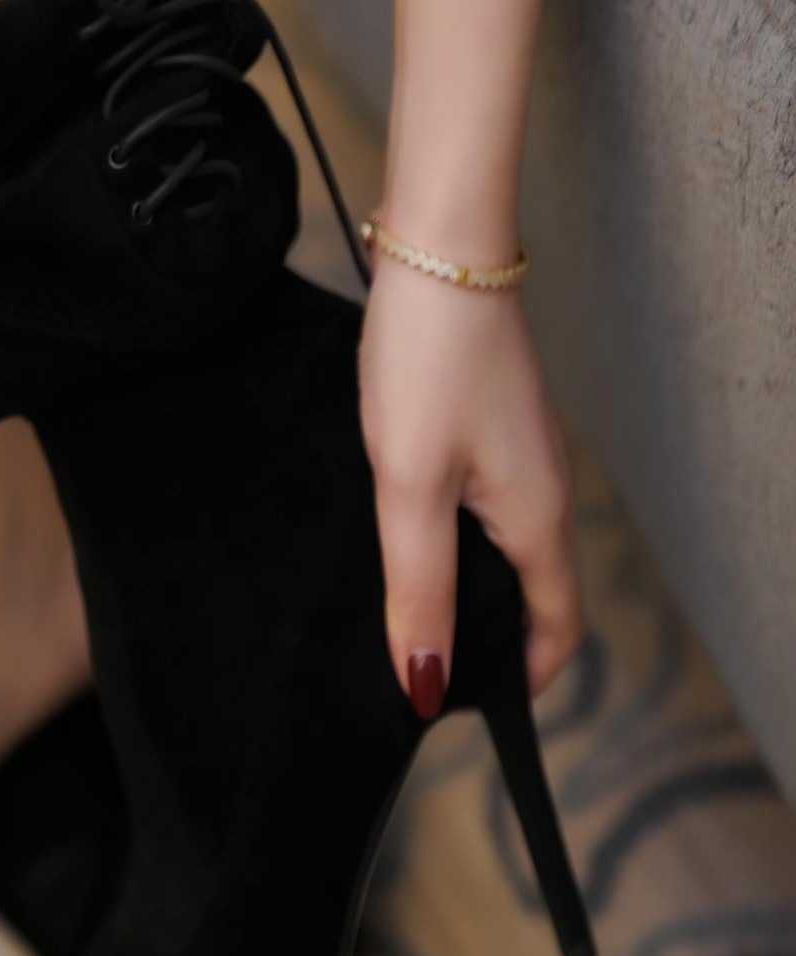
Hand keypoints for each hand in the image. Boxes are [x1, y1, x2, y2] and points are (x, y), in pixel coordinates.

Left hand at [357, 253, 582, 716]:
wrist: (440, 249)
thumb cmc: (429, 361)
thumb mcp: (410, 486)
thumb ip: (418, 586)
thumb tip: (425, 682)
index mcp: (538, 518)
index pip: (555, 628)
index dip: (521, 679)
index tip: (462, 706)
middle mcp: (543, 490)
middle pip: (534, 592)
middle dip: (489, 638)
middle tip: (418, 666)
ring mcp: (521, 452)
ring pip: (505, 546)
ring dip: (465, 585)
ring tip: (400, 607)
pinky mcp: (492, 421)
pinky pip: (485, 502)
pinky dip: (452, 534)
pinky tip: (399, 528)